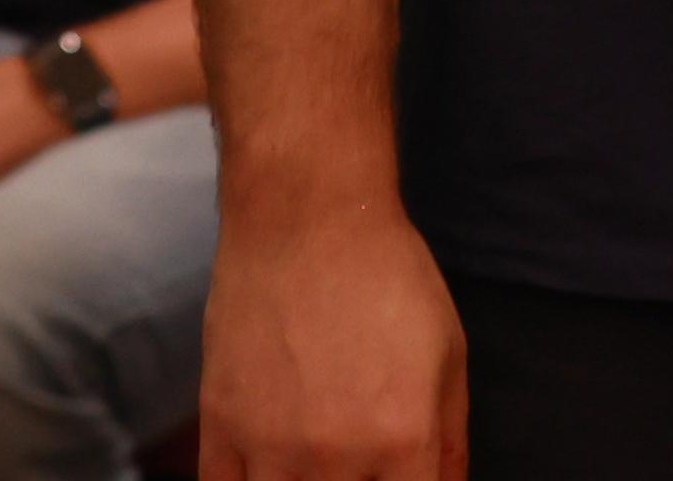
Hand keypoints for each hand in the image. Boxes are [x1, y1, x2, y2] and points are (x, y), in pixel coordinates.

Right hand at [198, 194, 464, 480]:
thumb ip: (451, 444)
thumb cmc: (386, 276)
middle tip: (358, 464)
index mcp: (403, 440)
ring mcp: (272, 446)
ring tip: (317, 466)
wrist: (306, 216)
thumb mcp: (449, 354)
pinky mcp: (221, 427)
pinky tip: (271, 472)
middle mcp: (337, 456)